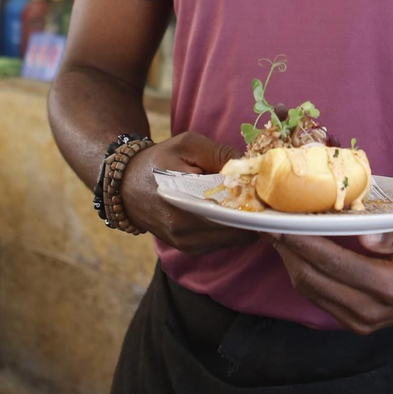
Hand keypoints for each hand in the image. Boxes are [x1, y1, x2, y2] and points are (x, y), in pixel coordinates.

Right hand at [120, 131, 255, 254]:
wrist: (126, 184)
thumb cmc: (158, 160)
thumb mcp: (188, 145)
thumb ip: (220, 154)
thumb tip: (251, 168)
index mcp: (184, 205)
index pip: (231, 214)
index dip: (254, 205)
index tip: (266, 192)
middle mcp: (184, 232)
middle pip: (237, 231)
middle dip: (253, 215)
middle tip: (263, 196)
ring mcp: (186, 244)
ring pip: (233, 240)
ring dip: (245, 223)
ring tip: (250, 201)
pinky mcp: (188, 248)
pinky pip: (222, 242)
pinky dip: (232, 229)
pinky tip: (233, 210)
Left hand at [270, 222, 392, 334]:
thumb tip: (364, 234)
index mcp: (389, 286)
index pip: (334, 262)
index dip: (303, 241)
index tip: (282, 220)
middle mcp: (370, 310)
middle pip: (313, 279)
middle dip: (287, 249)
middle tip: (269, 222)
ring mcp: (361, 322)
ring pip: (310, 291)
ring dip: (289, 261)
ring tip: (277, 233)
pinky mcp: (354, 324)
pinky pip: (317, 299)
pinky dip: (301, 274)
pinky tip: (295, 252)